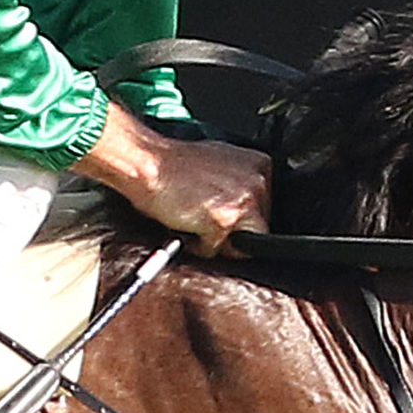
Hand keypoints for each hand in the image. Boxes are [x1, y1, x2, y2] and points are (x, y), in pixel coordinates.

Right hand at [71, 103, 270, 253]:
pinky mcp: (225, 219)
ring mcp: (245, 201)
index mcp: (260, 165)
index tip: (222, 213)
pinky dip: (200, 245)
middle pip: (258, 228)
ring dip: (218, 240)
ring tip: (196, 219)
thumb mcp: (218, 164)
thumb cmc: (174, 165)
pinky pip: (217, 250)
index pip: (264, 209)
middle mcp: (258, 181)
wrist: (147, 163)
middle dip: (232, 231)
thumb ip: (238, 184)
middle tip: (204, 215)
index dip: (241, 218)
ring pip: (242, 244)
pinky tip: (187, 223)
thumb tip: (245, 207)